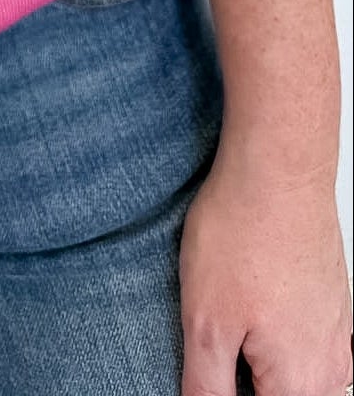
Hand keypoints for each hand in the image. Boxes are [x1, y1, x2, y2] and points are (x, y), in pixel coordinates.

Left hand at [180, 141, 351, 395]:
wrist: (279, 168)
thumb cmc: (244, 233)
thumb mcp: (204, 322)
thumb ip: (207, 387)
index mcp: (300, 385)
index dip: (227, 393)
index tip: (211, 366)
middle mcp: (330, 368)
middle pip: (282, 395)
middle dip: (242, 377)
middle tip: (211, 343)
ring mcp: (337, 334)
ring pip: (295, 374)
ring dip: (258, 360)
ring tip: (228, 314)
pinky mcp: (332, 304)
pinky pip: (304, 340)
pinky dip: (274, 333)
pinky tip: (249, 298)